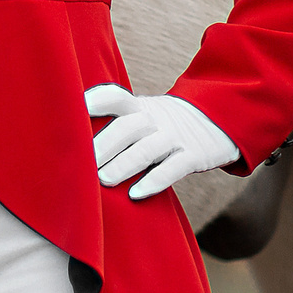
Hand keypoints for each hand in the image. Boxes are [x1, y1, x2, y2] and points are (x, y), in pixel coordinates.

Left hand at [84, 84, 238, 199]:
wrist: (219, 119)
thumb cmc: (165, 124)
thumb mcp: (144, 113)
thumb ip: (116, 122)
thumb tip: (73, 140)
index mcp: (139, 107)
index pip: (116, 98)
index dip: (96, 101)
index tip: (75, 109)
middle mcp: (155, 120)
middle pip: (128, 127)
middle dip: (105, 144)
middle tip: (84, 162)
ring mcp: (175, 137)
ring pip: (148, 149)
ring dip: (125, 164)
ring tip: (104, 180)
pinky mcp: (194, 155)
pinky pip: (174, 168)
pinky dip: (154, 181)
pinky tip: (135, 194)